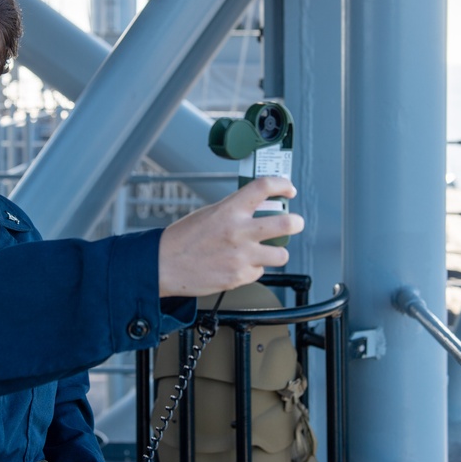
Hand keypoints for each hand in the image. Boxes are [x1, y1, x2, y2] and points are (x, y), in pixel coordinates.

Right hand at [158, 177, 304, 296]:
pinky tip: (240, 265)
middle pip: (285, 223)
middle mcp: (238, 232)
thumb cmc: (182, 240)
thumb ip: (233, 211)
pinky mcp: (239, 277)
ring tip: (268, 250)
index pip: (263, 187)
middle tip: (295, 222)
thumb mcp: (208, 214)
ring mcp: (241, 256)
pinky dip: (253, 269)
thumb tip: (255, 208)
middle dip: (296, 222)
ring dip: (277, 252)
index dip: (282, 184)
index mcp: (229, 210)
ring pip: (281, 255)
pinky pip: (260, 272)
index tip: (288, 189)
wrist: (164, 265)